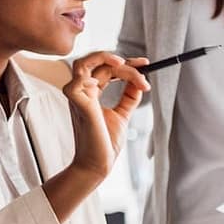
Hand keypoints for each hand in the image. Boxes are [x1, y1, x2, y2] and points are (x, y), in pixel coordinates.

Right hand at [44, 52, 148, 221]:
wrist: (98, 165)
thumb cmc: (105, 143)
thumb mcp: (122, 115)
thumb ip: (129, 97)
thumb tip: (140, 82)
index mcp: (91, 92)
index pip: (106, 67)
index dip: (127, 63)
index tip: (146, 64)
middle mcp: (82, 92)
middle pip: (98, 62)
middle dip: (122, 61)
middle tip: (143, 66)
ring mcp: (77, 98)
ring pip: (83, 64)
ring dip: (103, 58)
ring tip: (124, 65)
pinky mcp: (78, 106)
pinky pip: (77, 82)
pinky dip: (91, 76)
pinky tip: (105, 82)